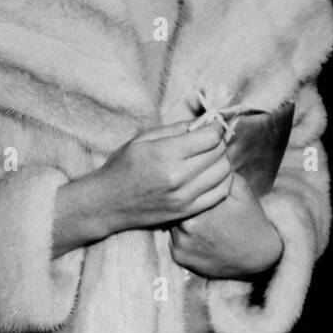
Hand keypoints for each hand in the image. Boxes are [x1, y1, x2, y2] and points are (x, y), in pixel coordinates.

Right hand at [52, 121, 230, 256]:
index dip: (216, 127)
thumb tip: (204, 121)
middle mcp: (178, 177)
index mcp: (166, 154)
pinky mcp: (187, 211)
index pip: (210, 137)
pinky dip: (223, 180)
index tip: (213, 124)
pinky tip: (213, 173)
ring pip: (224, 172)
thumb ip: (176, 129)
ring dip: (223, 160)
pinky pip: (221, 193)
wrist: (107, 203)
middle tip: (211, 138)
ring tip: (211, 155)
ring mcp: (184, 197)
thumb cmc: (123, 166)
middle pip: (219, 153)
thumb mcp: (144, 138)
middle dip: (219, 141)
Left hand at [170, 173, 282, 278]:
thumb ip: (218, 172)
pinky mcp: (179, 257)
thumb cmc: (250, 218)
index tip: (195, 184)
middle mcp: (188, 226)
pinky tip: (199, 235)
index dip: (188, 184)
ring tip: (201, 220)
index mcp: (202, 206)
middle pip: (175, 203)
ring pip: (171, 220)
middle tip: (200, 204)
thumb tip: (201, 158)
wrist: (257, 257)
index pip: (183, 186)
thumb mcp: (240, 188)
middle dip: (183, 201)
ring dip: (180, 217)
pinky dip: (182, 235)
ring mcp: (181, 244)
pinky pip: (172, 238)